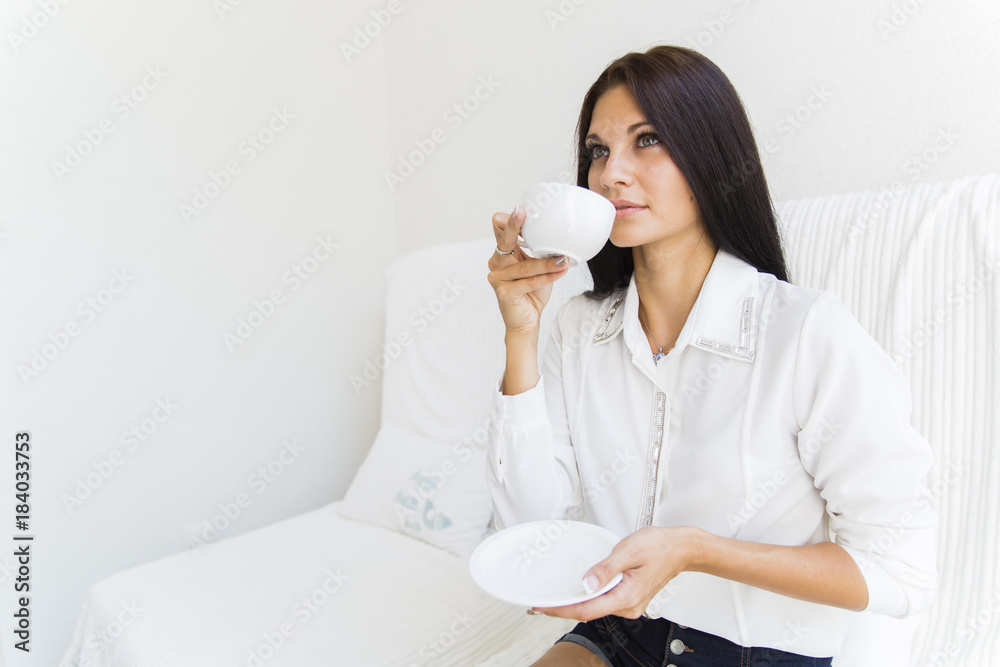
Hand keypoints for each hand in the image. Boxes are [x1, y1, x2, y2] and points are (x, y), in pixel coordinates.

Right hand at [487, 206, 568, 337]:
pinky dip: (547, 277)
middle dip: (514, 226)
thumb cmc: (532, 291)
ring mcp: (497, 278)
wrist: (526, 321)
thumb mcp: (535, 266)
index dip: (509, 219)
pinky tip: (560, 271)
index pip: (500, 229)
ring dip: (545, 262)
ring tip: (562, 259)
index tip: (522, 209)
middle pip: (504, 240)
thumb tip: (556, 233)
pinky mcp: (504, 293)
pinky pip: (529, 282)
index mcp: (502, 253)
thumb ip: (538, 250)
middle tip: (522, 212)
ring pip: (524, 265)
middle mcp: (496, 263)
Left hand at [531, 526, 700, 621]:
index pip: (586, 610)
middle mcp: (628, 606)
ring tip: (557, 596)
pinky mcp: (629, 598)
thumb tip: (587, 582)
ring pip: (596, 607)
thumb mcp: (628, 551)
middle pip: (589, 611)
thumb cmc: (659, 546)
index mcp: (627, 597)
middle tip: (542, 601)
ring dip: (577, 602)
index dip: (562, 610)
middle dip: (564, 608)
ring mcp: (629, 604)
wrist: (680, 548)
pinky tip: (579, 590)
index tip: (543, 606)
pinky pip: (604, 601)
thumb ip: (606, 568)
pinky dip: (589, 597)